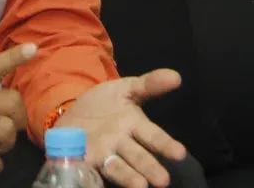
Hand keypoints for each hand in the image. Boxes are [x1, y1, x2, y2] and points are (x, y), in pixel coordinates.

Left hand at [56, 69, 186, 187]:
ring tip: (141, 186)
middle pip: (138, 157)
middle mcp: (122, 145)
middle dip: (150, 168)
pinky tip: (97, 178)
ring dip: (130, 178)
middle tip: (162, 180)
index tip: (180, 153)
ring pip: (119, 168)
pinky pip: (91, 170)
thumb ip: (149, 84)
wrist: (73, 114)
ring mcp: (104, 154)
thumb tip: (176, 76)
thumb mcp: (125, 89)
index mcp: (135, 126)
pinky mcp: (85, 161)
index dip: (166, 145)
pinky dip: (95, 177)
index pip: (154, 137)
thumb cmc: (105, 104)